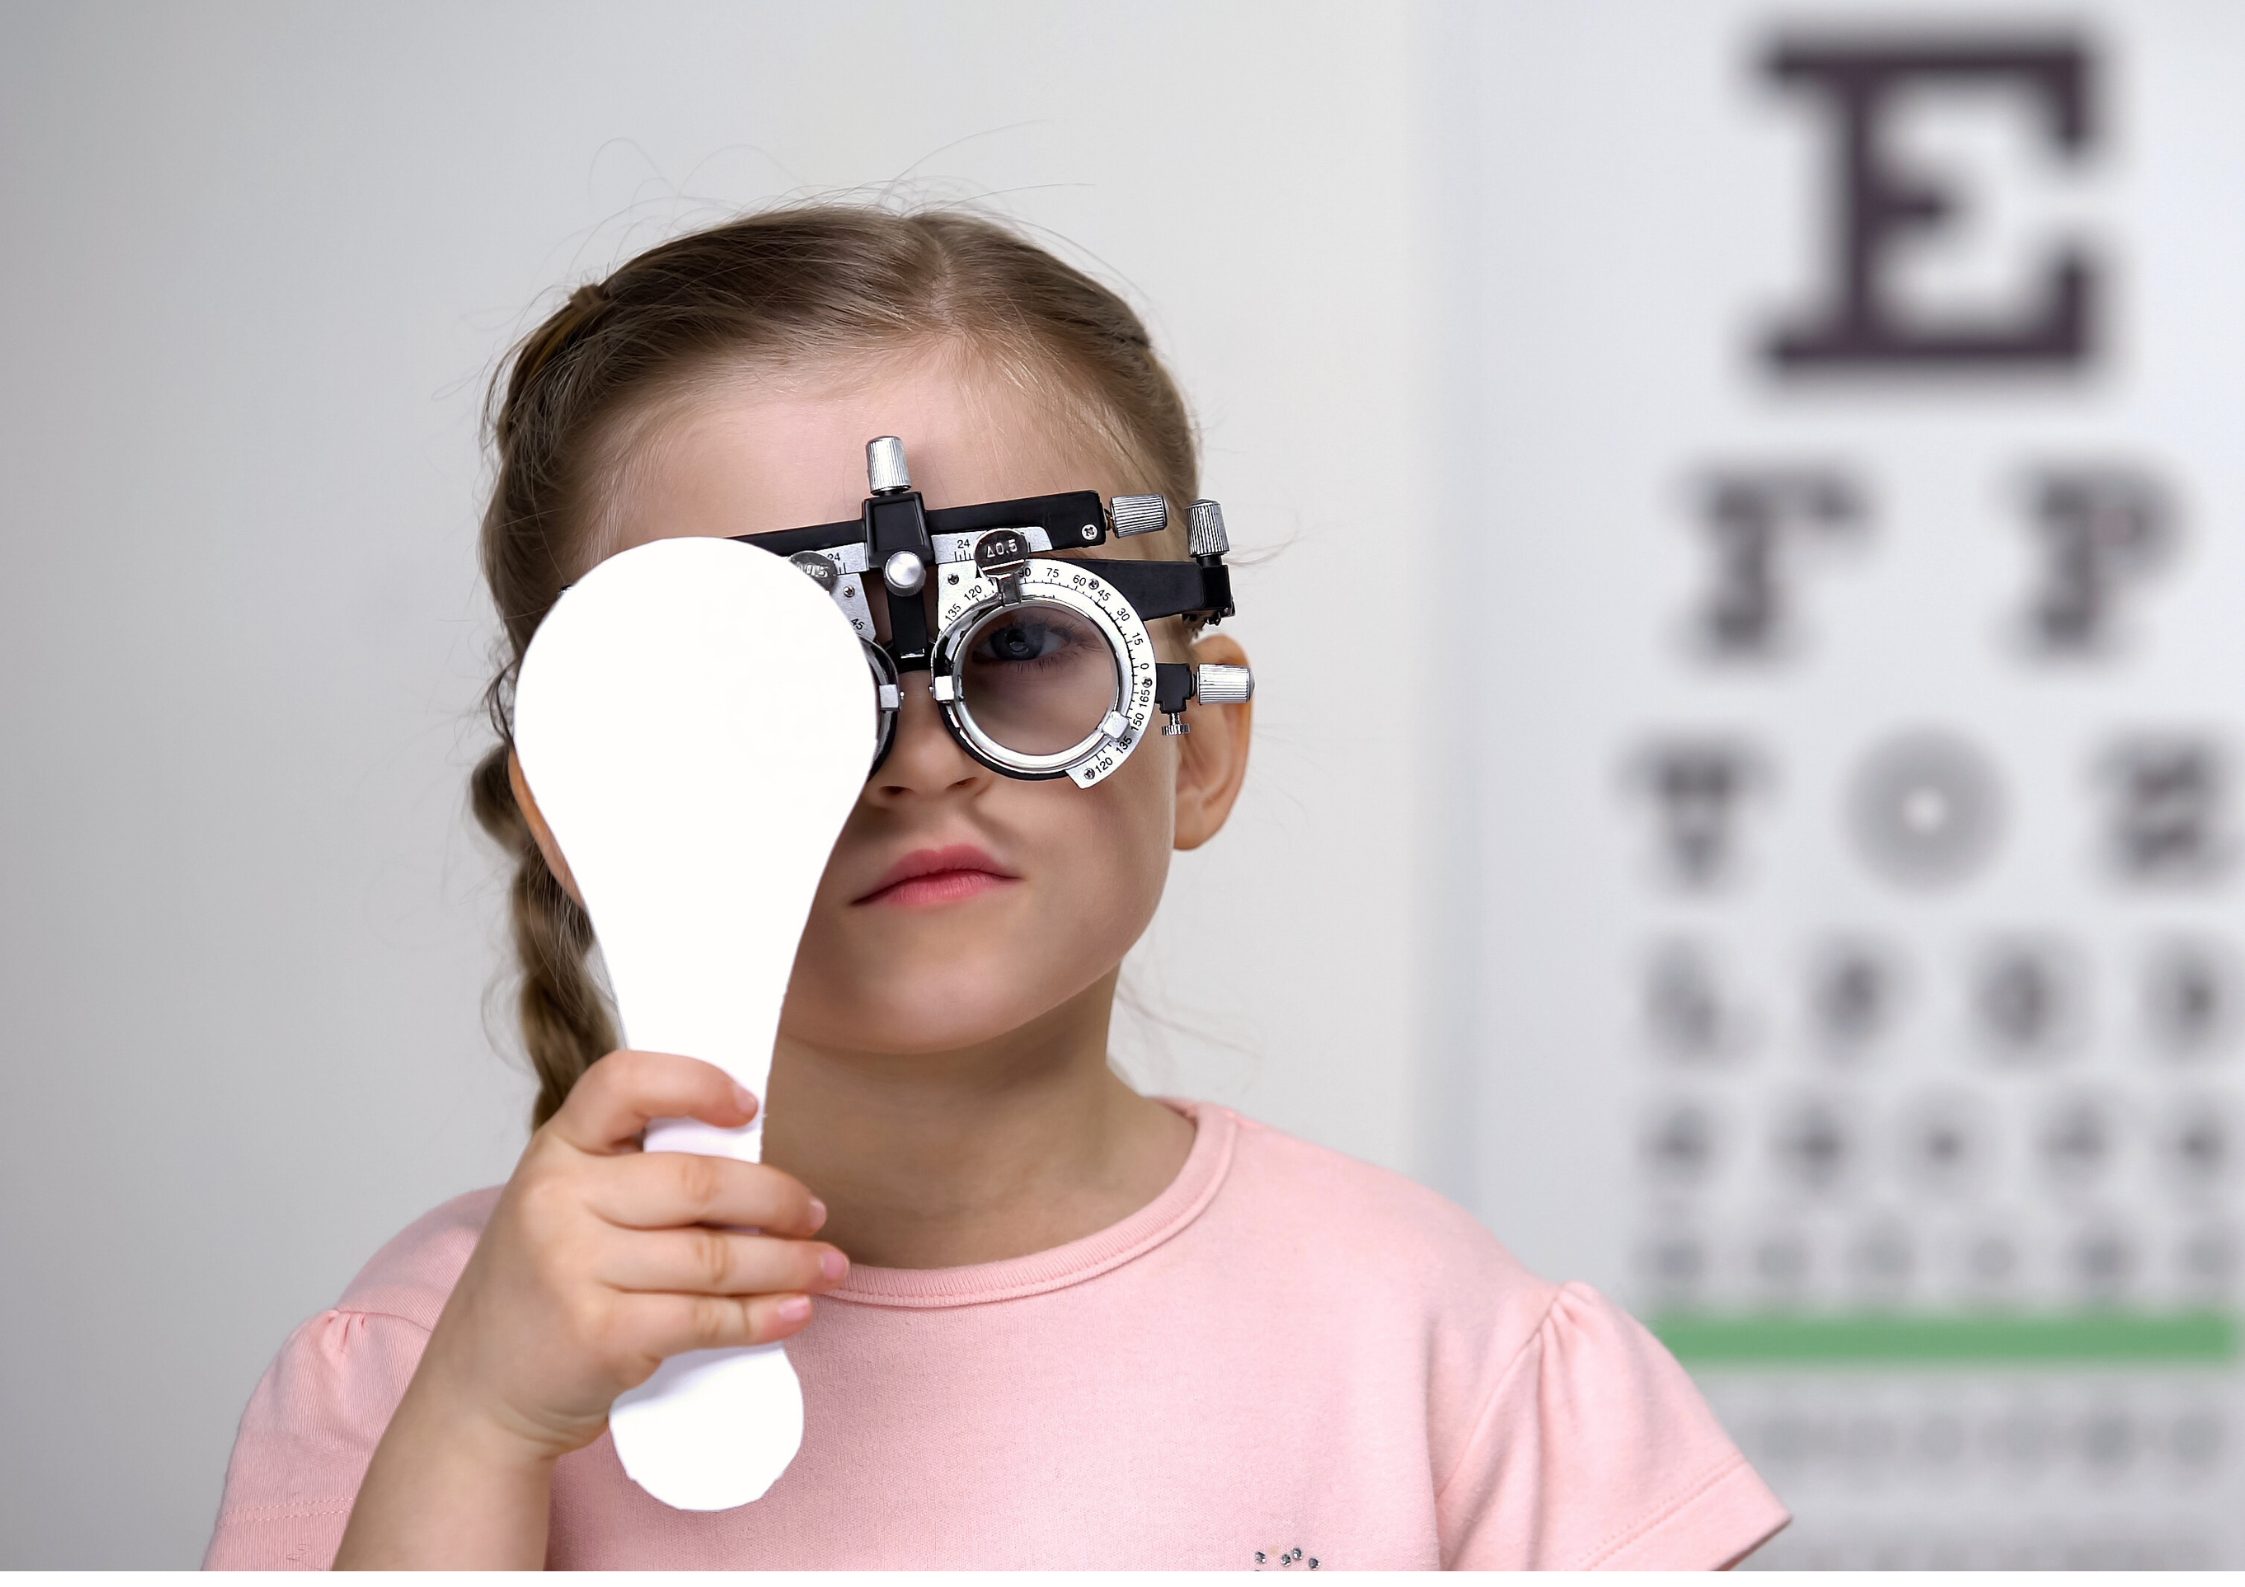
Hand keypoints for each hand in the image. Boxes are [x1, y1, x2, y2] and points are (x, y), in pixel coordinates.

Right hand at [402, 1048, 845, 1464]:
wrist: (480, 1391)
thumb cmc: (542, 1287)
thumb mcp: (565, 1205)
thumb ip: (634, 1175)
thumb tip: (757, 1166)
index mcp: (555, 1148)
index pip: (625, 1083)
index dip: (697, 1083)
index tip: (749, 1108)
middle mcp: (557, 1199)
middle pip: (698, 1182)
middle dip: (777, 1199)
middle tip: (813, 1213)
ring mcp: (574, 1268)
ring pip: (715, 1257)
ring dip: (788, 1263)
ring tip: (825, 1266)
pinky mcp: (602, 1334)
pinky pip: (706, 1318)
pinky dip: (762, 1316)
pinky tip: (794, 1311)